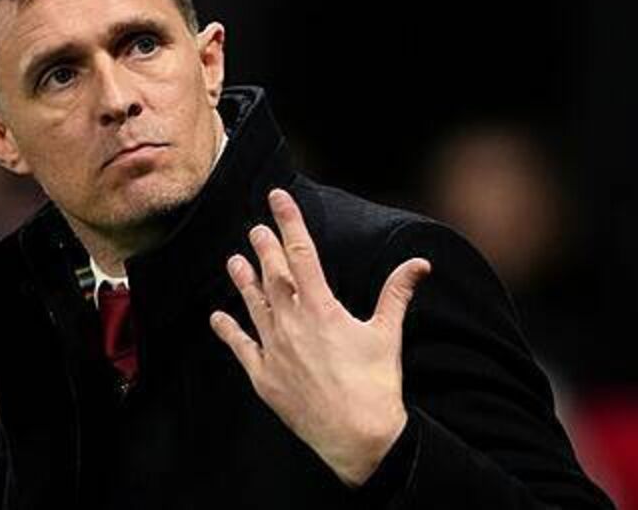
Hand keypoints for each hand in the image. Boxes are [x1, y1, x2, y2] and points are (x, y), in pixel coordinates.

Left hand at [210, 189, 430, 486]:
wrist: (359, 438)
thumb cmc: (376, 386)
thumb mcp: (387, 334)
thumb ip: (397, 293)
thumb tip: (420, 262)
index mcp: (322, 309)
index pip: (302, 253)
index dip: (289, 221)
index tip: (277, 198)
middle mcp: (292, 324)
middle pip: (273, 275)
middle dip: (264, 248)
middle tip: (255, 227)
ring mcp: (274, 350)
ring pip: (253, 305)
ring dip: (243, 281)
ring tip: (234, 260)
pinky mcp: (264, 377)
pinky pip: (240, 347)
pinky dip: (227, 330)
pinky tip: (217, 317)